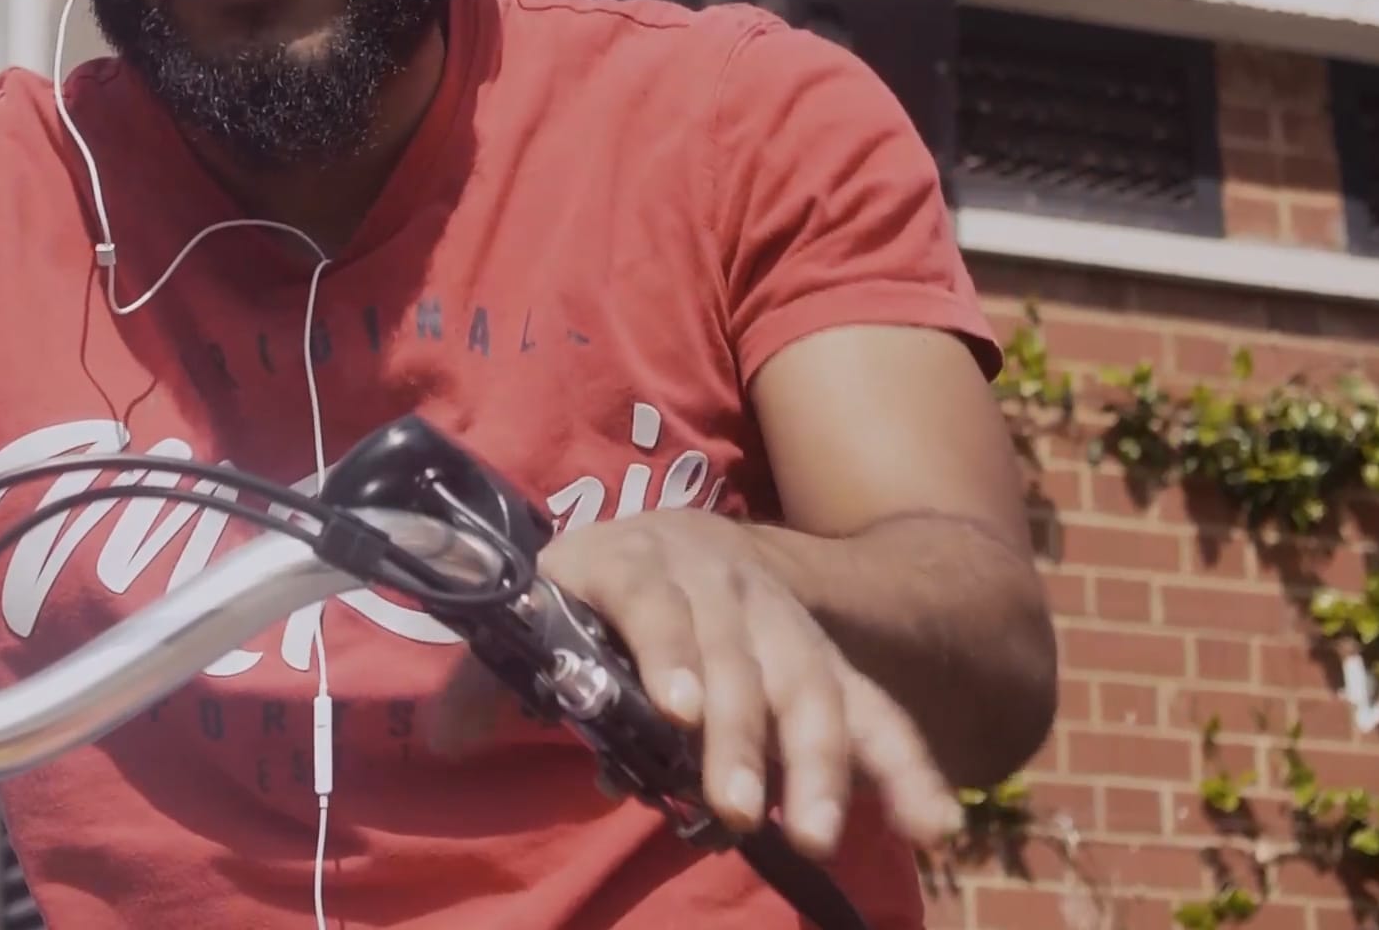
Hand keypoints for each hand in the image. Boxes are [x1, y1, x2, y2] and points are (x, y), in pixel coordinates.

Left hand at [427, 512, 961, 858]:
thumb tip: (444, 739)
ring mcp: (778, 624)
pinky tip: (934, 825)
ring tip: (812, 836)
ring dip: (817, 764)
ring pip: (809, 687)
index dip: (664, 652)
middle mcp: (716, 586)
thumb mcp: (535, 614)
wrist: (674, 542)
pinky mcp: (824, 662)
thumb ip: (490, 676)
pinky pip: (874, 712)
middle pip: (737, 659)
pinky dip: (907, 767)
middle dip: (743, 736)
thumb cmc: (586, 597)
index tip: (674, 713)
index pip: (649, 601)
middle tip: (738, 808)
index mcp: (631, 563)